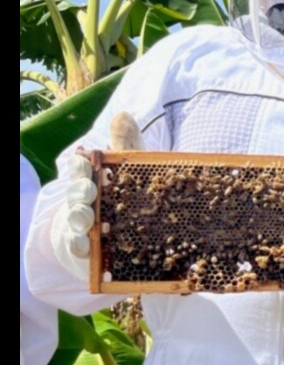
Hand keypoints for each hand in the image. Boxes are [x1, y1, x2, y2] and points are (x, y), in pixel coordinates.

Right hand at [50, 111, 142, 281]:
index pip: (79, 167)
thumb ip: (126, 146)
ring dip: (79, 217)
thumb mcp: (128, 173)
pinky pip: (77, 248)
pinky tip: (86, 246)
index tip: (86, 161)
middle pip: (75, 192)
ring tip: (88, 217)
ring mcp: (80, 226)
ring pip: (75, 219)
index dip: (80, 164)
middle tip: (90, 190)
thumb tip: (123, 113)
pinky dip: (80, 246)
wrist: (116, 241)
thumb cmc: (120, 200)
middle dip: (80, 190)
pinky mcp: (84, 251)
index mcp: (90, 179)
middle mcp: (81, 201)